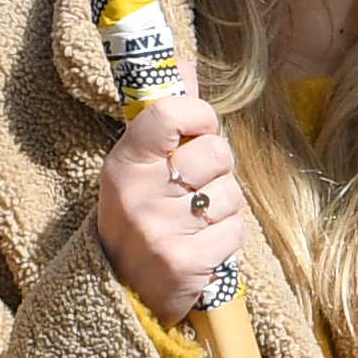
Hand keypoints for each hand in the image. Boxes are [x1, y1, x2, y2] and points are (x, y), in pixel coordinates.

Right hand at [95, 89, 242, 316]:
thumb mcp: (137, 167)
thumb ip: (165, 116)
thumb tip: (184, 65)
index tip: (200, 128)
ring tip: (194, 219)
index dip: (200, 114)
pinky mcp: (185, 263)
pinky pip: (236, 230)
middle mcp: (139, 195)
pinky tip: (202, 245)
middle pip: (216, 152)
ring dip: (222, 206)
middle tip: (195, 185)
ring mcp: (161, 231)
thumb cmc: (137, 217)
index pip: (170, 112)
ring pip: (231, 192)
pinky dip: (227, 238)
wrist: (121, 292)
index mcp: (124, 164)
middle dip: (218, 167)